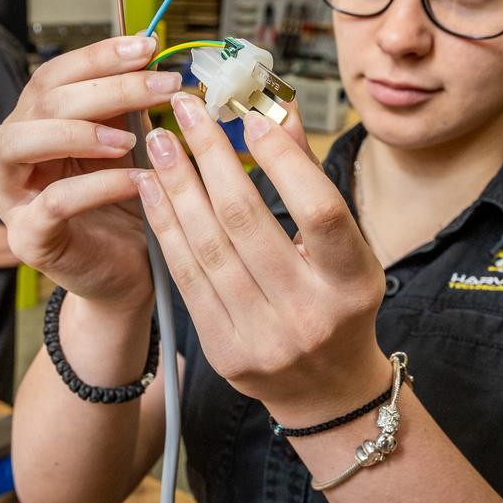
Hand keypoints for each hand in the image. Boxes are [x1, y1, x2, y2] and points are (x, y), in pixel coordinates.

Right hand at [0, 35, 183, 310]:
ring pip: (19, 142)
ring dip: (79, 131)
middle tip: (162, 86)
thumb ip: (128, 108)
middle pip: (42, 101)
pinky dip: (99, 186)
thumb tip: (151, 56)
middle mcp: (14, 153)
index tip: (147, 46)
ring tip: (132, 138)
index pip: (55, 74)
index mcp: (36, 124)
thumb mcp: (129, 146)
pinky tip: (140, 179)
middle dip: (106, 87)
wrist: (128, 276)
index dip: (98, 56)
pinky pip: (55, 201)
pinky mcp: (28, 237)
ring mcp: (13, 196)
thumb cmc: (127, 207)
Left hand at [132, 92, 388, 425]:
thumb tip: (278, 113)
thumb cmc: (339, 305)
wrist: (325, 391)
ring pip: (207, 246)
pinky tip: (151, 189)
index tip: (249, 115)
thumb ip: (310, 179)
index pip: (319, 210)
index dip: (282, 159)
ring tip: (158, 140)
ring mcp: (263, 337)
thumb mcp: (345, 248)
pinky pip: (187, 276)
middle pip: (246, 221)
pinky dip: (166, 227)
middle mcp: (308, 313)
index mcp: (351, 283)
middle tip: (185, 110)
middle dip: (209, 156)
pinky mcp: (224, 351)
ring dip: (176, 185)